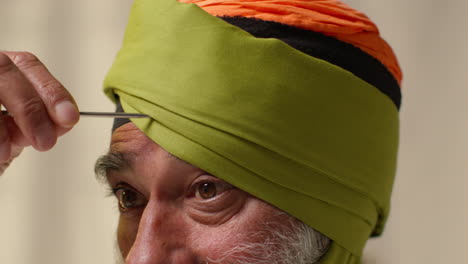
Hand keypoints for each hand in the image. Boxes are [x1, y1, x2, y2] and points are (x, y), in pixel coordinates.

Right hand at [0, 51, 79, 173]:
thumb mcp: (15, 131)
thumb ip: (38, 124)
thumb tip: (62, 122)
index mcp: (1, 69)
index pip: (28, 65)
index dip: (51, 90)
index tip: (69, 117)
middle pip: (3, 70)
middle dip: (29, 108)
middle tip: (45, 142)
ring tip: (4, 153)